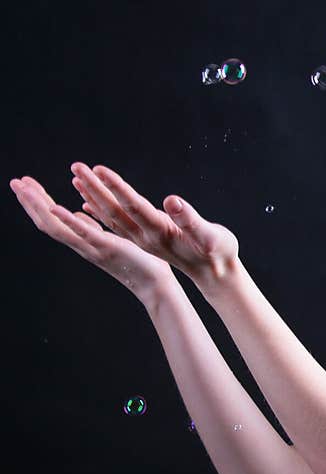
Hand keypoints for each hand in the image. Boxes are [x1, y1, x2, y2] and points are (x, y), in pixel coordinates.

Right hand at [10, 175, 175, 305]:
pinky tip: (55, 208)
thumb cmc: (138, 262)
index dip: (37, 203)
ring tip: (24, 188)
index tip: (25, 185)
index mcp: (84, 241)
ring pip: (58, 227)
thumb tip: (79, 212)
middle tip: (15, 182)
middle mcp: (83, 246)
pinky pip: (84, 234)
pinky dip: (68, 221)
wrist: (155, 284)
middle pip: (48, 222)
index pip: (54, 220)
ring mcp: (93, 248)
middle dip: (30, 202)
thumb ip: (92, 227)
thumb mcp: (111, 239)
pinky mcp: (108, 249)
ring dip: (39, 207)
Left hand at [68, 162, 240, 287]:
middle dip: (95, 187)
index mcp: (161, 232)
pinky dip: (101, 213)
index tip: (98, 169)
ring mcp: (143, 240)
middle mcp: (146, 237)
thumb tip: (172, 201)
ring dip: (93, 197)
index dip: (116, 186)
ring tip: (76, 179)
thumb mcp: (211, 236)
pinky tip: (89, 206)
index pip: (133, 205)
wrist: (216, 275)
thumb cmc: (219, 252)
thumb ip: (190, 220)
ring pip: (112, 217)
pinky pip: (117, 225)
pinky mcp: (145, 240)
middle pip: (115, 210)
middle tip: (76, 167)